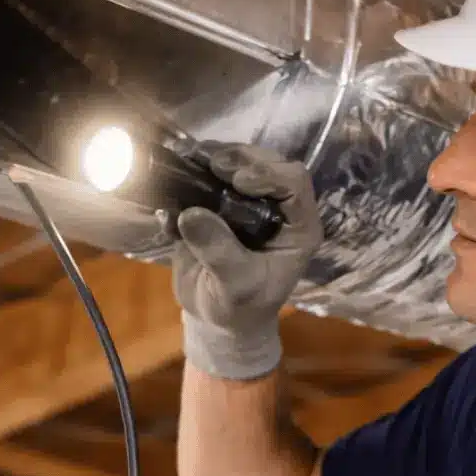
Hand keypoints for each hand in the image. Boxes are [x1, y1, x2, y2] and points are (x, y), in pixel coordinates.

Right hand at [173, 144, 323, 380]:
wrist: (215, 318)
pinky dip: (194, 170)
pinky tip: (178, 174)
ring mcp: (249, 202)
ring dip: (214, 158)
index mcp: (298, 229)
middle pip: (268, 163)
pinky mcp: (221, 203)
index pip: (295, 184)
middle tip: (211, 163)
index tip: (238, 181)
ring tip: (191, 162)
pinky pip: (211, 175)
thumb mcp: (236, 287)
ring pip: (240, 162)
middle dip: (240, 158)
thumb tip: (191, 214)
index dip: (269, 173)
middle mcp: (278, 209)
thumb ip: (220, 253)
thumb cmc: (238, 308)